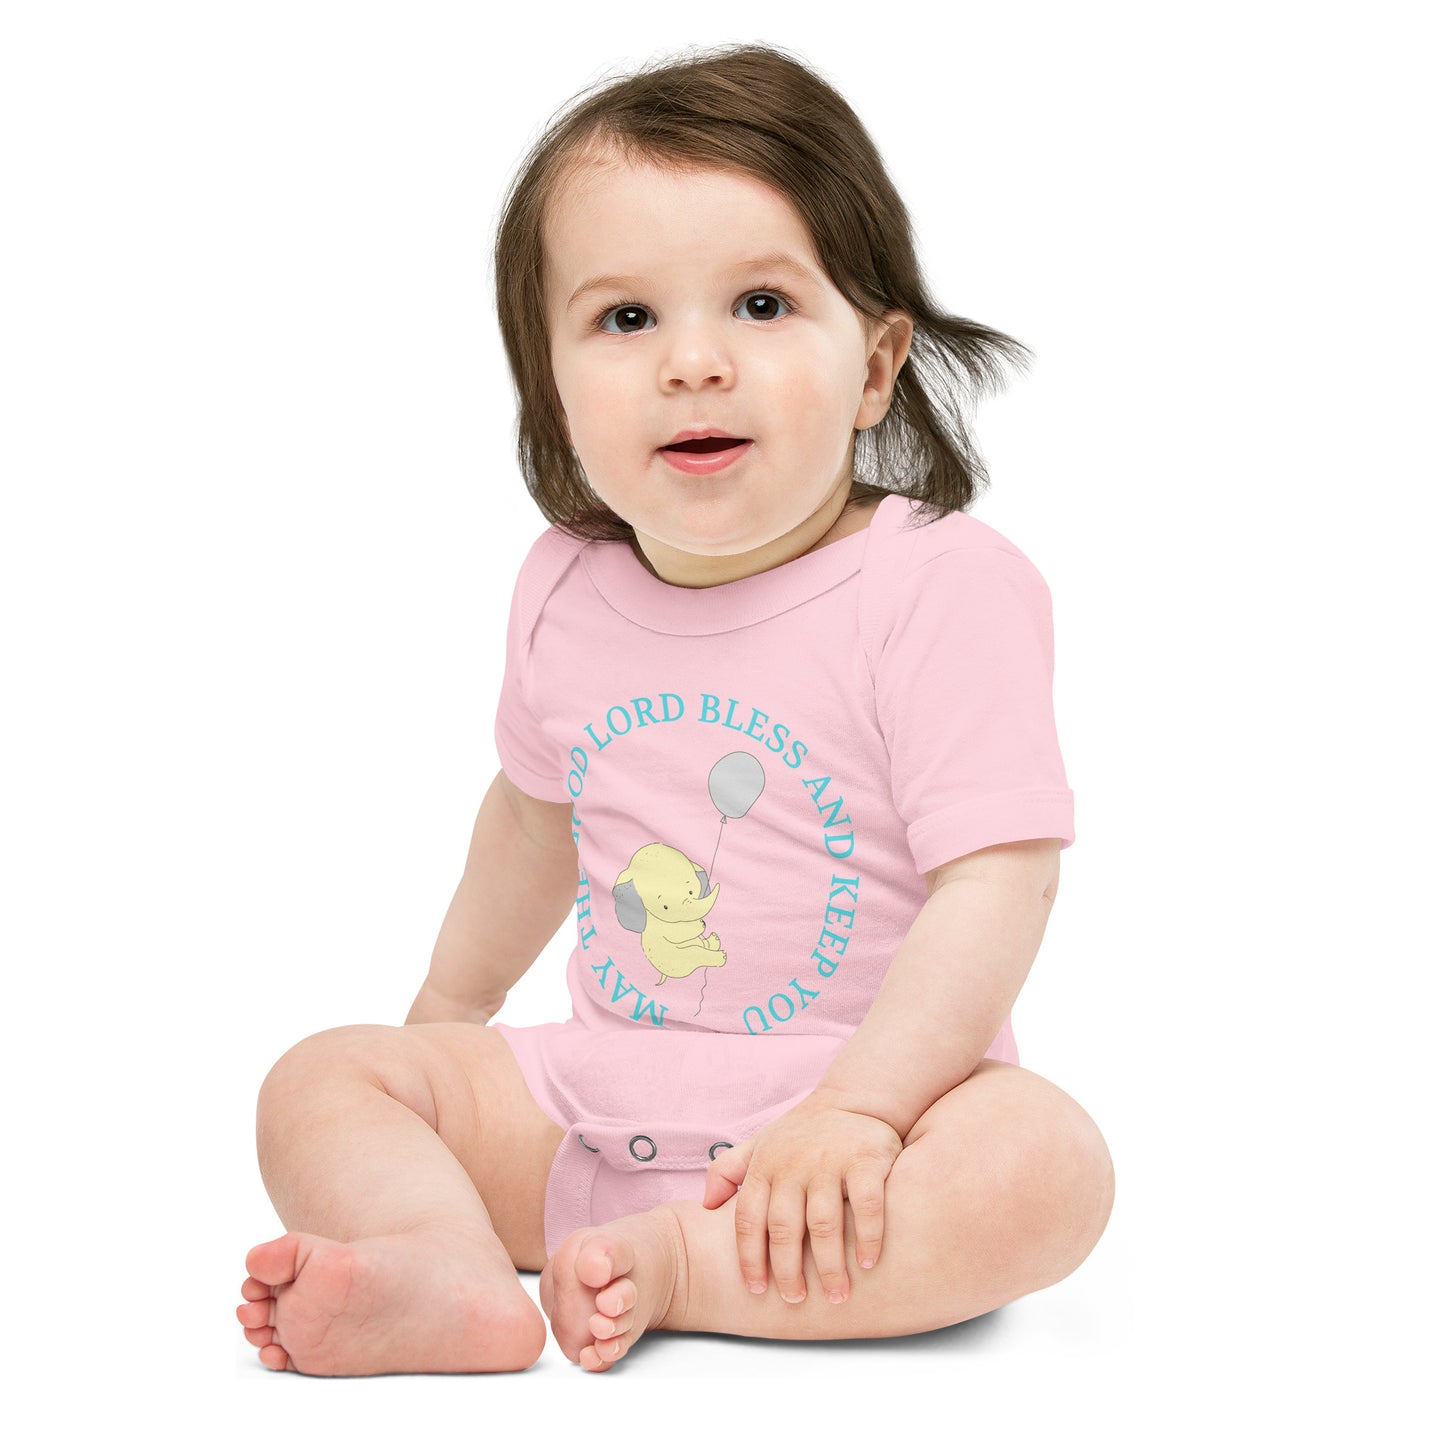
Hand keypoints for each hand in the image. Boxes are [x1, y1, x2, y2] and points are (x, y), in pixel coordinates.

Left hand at [701, 1092, 902, 1304]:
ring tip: (835, 1295)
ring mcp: (830, 1163)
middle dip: (787, 1271)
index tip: (756, 1290)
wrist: (852, 1098)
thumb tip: (703, 1206)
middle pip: (783, 1228)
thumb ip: (728, 1171)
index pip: (747, 1219)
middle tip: (795, 1300)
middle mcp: (793, 1165)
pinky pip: (867, 1206)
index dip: (749, 1258)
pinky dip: (867, 1237)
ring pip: (824, 1224)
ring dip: (829, 1266)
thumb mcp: (759, 1144)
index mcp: (764, 1167)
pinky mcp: (866, 1161)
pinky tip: (866, 1263)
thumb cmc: (800, 1133)